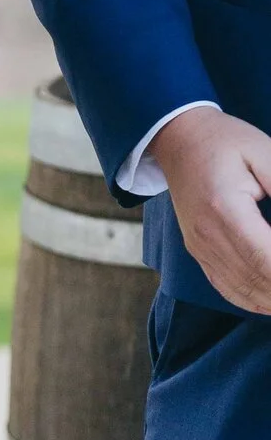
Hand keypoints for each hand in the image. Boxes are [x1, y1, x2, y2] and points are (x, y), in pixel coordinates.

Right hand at [151, 107, 270, 314]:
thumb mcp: (263, 152)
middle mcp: (207, 234)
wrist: (178, 138)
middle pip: (257, 280)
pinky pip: (228, 289)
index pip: (264, 258)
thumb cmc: (224, 140)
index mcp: (223, 208)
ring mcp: (200, 247)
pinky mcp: (198, 252)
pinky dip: (256, 301)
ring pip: (245, 291)